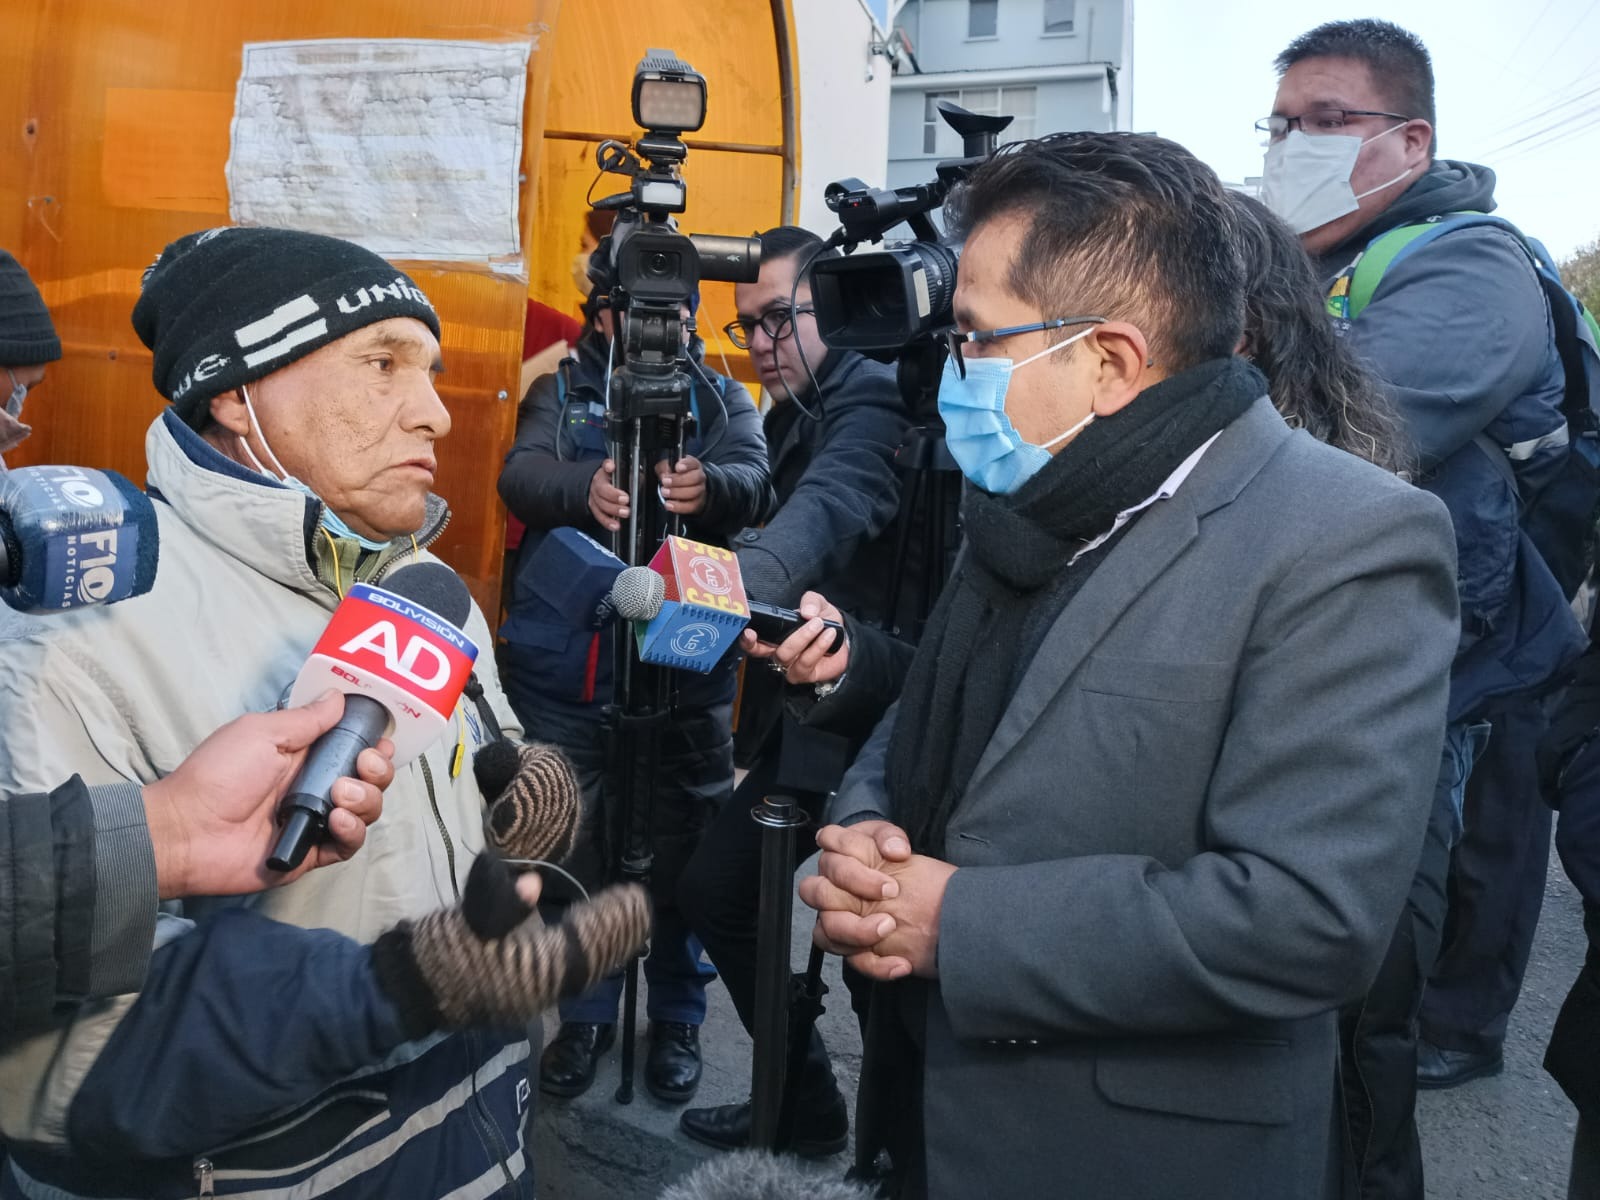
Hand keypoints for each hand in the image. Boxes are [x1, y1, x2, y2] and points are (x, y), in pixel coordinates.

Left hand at [143, 691, 395, 898]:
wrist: (187, 831)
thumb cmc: (217, 775)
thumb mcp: (261, 733)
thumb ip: (305, 719)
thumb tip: (338, 697)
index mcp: (305, 756)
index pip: (355, 749)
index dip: (374, 746)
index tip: (378, 743)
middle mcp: (316, 787)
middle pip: (371, 780)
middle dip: (377, 771)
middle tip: (361, 766)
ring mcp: (316, 821)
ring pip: (367, 811)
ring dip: (365, 799)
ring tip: (339, 796)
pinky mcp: (312, 852)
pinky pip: (350, 845)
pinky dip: (352, 832)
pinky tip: (337, 820)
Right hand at [588, 459, 629, 531]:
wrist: (601, 486)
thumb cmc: (617, 480)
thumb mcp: (626, 474)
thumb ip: (633, 476)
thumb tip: (641, 480)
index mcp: (606, 471)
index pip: (605, 465)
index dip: (608, 466)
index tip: (612, 468)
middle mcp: (598, 482)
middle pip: (602, 489)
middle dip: (614, 495)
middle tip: (625, 500)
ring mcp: (594, 496)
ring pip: (600, 504)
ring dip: (613, 510)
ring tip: (625, 513)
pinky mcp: (594, 507)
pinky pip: (599, 516)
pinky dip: (608, 522)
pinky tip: (616, 525)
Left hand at [656, 456, 706, 514]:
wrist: (684, 488)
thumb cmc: (675, 475)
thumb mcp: (667, 467)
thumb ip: (665, 467)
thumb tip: (665, 474)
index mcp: (693, 465)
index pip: (693, 463)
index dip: (686, 464)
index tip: (677, 467)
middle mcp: (700, 477)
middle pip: (695, 478)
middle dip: (678, 480)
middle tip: (665, 482)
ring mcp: (701, 491)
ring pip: (693, 492)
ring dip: (677, 493)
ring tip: (664, 492)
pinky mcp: (698, 503)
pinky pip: (691, 506)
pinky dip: (679, 506)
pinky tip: (668, 504)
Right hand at [740, 591, 848, 684]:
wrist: (844, 639)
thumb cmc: (824, 621)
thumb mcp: (818, 604)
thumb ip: (811, 601)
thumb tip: (805, 612)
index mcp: (774, 637)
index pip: (753, 643)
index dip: (747, 641)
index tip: (749, 632)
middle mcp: (778, 653)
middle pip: (766, 651)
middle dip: (780, 638)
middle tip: (803, 623)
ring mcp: (789, 666)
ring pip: (786, 655)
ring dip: (804, 638)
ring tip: (820, 624)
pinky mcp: (804, 675)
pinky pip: (805, 663)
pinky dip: (818, 647)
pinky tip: (829, 636)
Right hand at [799, 820, 953, 980]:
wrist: (918, 902)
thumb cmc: (900, 868)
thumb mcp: (895, 843)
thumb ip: (891, 838)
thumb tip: (894, 849)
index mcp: (838, 856)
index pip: (827, 842)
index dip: (854, 846)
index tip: (895, 858)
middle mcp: (829, 887)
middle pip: (818, 890)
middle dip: (855, 888)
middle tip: (890, 892)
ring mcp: (835, 918)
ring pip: (826, 929)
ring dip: (858, 930)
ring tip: (890, 927)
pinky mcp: (849, 947)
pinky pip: (851, 961)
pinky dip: (877, 964)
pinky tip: (899, 962)